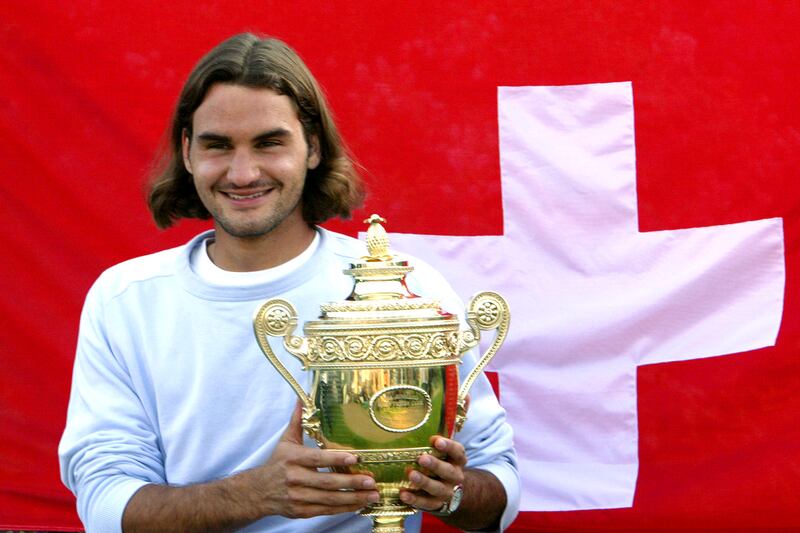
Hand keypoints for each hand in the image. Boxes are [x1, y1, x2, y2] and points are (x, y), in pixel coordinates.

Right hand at [252, 403, 379, 518]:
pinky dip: (343, 508)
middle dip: (351, 482)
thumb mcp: (286, 441)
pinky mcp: (301, 511)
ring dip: (353, 498)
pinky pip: (326, 510)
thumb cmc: (277, 463)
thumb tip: (302, 399)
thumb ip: (297, 421)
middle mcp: (295, 478)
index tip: (355, 458)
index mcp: (293, 458)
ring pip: (329, 499)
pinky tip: (358, 504)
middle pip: (327, 482)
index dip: (336, 459)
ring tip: (372, 495)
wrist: (258, 491)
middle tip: (371, 481)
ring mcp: (298, 497)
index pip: (317, 459)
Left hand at [398, 436, 466, 512]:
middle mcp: (455, 476)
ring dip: (424, 482)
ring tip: (411, 475)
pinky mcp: (437, 504)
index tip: (436, 441)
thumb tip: (415, 429)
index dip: (448, 446)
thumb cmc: (441, 464)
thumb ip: (434, 444)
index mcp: (458, 460)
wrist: (452, 491)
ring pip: (437, 488)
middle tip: (422, 458)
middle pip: (448, 471)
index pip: (457, 452)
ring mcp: (447, 492)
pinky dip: (415, 499)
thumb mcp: (443, 454)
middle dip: (435, 465)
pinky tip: (403, 494)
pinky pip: (426, 503)